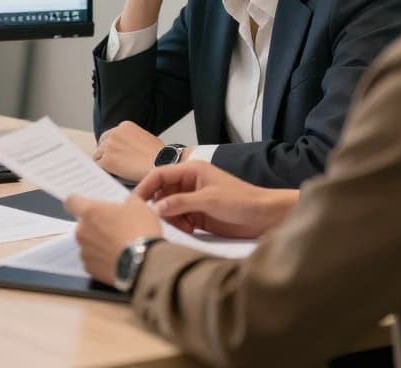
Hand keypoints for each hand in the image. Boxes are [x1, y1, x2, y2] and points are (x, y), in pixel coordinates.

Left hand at [64, 194, 162, 285]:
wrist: (143, 262)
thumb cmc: (139, 231)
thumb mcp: (139, 206)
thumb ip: (126, 201)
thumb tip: (126, 204)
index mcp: (90, 212)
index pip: (71, 201)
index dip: (78, 202)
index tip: (85, 204)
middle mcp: (82, 232)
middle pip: (83, 225)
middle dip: (95, 226)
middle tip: (114, 228)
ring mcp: (85, 252)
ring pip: (88, 244)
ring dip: (99, 244)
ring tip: (119, 247)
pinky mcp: (90, 269)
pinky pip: (93, 261)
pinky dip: (102, 260)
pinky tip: (117, 259)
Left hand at [93, 121, 164, 181]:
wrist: (161, 164)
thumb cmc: (159, 155)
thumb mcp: (145, 138)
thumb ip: (132, 139)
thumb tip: (126, 147)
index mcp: (125, 126)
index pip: (110, 136)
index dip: (114, 147)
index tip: (118, 155)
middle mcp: (115, 133)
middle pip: (101, 144)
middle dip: (106, 154)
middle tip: (116, 165)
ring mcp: (109, 146)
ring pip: (98, 156)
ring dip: (106, 164)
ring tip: (119, 171)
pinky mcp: (107, 160)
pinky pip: (99, 167)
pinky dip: (106, 172)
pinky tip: (117, 175)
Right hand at [133, 161, 297, 238]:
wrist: (265, 216)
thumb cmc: (240, 201)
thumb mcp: (208, 200)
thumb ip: (180, 203)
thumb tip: (154, 208)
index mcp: (191, 170)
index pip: (160, 174)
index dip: (146, 186)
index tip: (135, 202)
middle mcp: (190, 183)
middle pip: (162, 192)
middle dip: (159, 206)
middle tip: (158, 220)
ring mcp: (194, 199)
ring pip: (169, 207)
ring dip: (171, 218)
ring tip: (181, 227)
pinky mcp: (199, 215)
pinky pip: (180, 218)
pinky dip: (179, 225)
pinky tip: (189, 230)